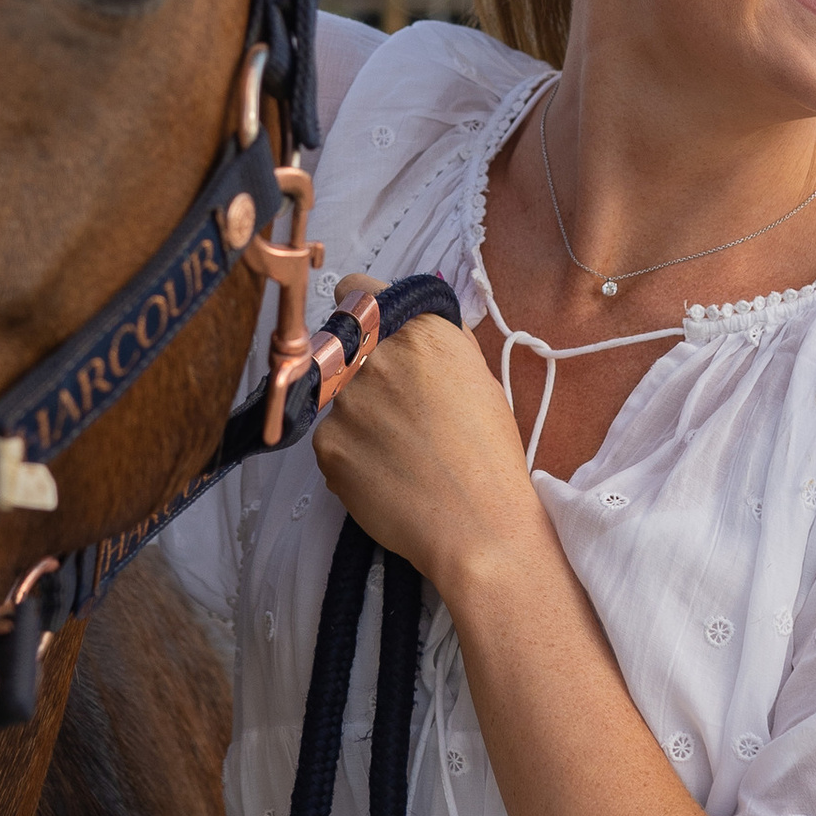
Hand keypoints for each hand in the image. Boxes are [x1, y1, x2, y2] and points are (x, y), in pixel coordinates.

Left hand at [309, 311, 552, 602]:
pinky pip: (331, 438)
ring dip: (358, 417)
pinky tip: (386, 474)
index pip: (356, 291)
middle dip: (359, 369)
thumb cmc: (488, 453)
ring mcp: (346, 401)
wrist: (477, 524)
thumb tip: (408, 324)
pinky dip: (351, 454)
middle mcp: (375, 356)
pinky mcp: (326, 445)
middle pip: (342, 346)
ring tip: (399, 452)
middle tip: (393, 410)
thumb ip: (437, 341)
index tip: (367, 335)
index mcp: (419, 331)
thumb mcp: (477, 377)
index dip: (361, 315)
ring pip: (336, 397)